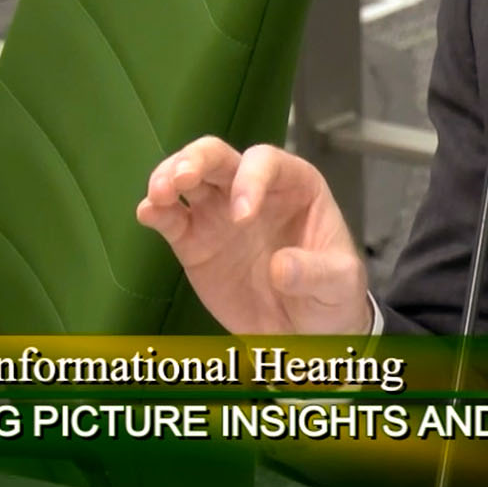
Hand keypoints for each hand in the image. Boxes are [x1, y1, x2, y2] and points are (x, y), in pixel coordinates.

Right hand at [136, 137, 371, 335]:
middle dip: (196, 159)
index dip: (250, 180)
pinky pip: (171, 219)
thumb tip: (281, 268)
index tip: (242, 217)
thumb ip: (316, 274)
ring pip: (188, 178)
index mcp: (296, 185)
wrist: (306, 331)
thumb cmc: (332, 294)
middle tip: (180, 179)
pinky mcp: (195, 243)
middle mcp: (253, 190)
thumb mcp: (340, 285)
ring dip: (168, 177)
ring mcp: (220, 214)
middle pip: (218, 156)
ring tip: (159, 195)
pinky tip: (147, 212)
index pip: (266, 162)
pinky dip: (156, 212)